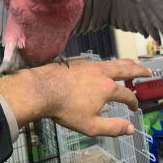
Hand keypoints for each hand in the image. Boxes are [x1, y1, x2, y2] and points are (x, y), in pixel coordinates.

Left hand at [0, 59, 150, 136]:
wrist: (43, 89)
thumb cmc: (66, 109)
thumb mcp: (90, 125)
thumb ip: (112, 127)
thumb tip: (131, 128)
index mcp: (107, 88)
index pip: (126, 94)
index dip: (133, 102)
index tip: (134, 107)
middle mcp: (102, 73)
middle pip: (125, 68)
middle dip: (138, 70)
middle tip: (146, 70)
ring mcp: (90, 65)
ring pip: (112, 61)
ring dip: (125, 62)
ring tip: (132, 62)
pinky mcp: (79, 62)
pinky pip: (99, 61)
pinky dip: (109, 62)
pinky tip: (106, 64)